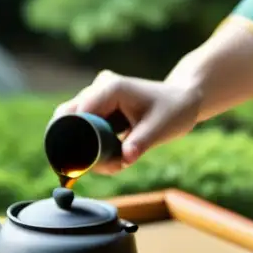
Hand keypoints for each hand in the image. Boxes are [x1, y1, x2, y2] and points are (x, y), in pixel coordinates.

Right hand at [54, 69, 202, 172]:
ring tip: (114, 160)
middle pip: (69, 116)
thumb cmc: (174, 110)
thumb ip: (140, 143)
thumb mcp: (160, 128)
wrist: (183, 99)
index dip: (78, 138)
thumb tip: (124, 160)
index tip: (92, 161)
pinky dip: (92, 141)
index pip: (78, 113)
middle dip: (78, 143)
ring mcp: (97, 95)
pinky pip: (84, 124)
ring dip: (86, 143)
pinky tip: (114, 152)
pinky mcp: (99, 105)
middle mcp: (99, 87)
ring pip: (74, 121)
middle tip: (100, 165)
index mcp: (110, 88)